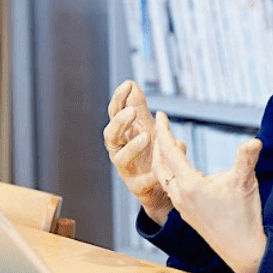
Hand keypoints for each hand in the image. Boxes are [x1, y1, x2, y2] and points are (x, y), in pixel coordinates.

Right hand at [102, 81, 179, 225]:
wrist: (162, 188)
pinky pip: (140, 184)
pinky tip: (157, 170)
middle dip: (119, 123)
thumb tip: (130, 83)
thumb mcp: (147, 127)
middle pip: (110, 136)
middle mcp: (119, 151)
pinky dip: (148, 176)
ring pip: (120, 159)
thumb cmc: (150, 153)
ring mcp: (126, 171)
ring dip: (132, 147)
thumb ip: (138, 108)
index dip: (119, 99)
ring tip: (147, 136)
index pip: (115, 114)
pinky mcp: (137, 188)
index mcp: (122, 135)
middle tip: (132, 112)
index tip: (127, 85)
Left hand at [152, 111, 266, 272]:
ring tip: (170, 143)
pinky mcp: (188, 213)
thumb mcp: (245, 184)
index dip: (164, 131)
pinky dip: (171, 172)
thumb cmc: (244, 218)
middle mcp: (180, 196)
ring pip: (164, 177)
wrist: (242, 252)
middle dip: (158, 142)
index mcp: (190, 185)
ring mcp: (182, 206)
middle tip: (160, 124)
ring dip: (163, 158)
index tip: (160, 114)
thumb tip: (254, 140)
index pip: (170, 152)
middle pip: (160, 163)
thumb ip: (246, 159)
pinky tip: (182, 169)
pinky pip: (171, 187)